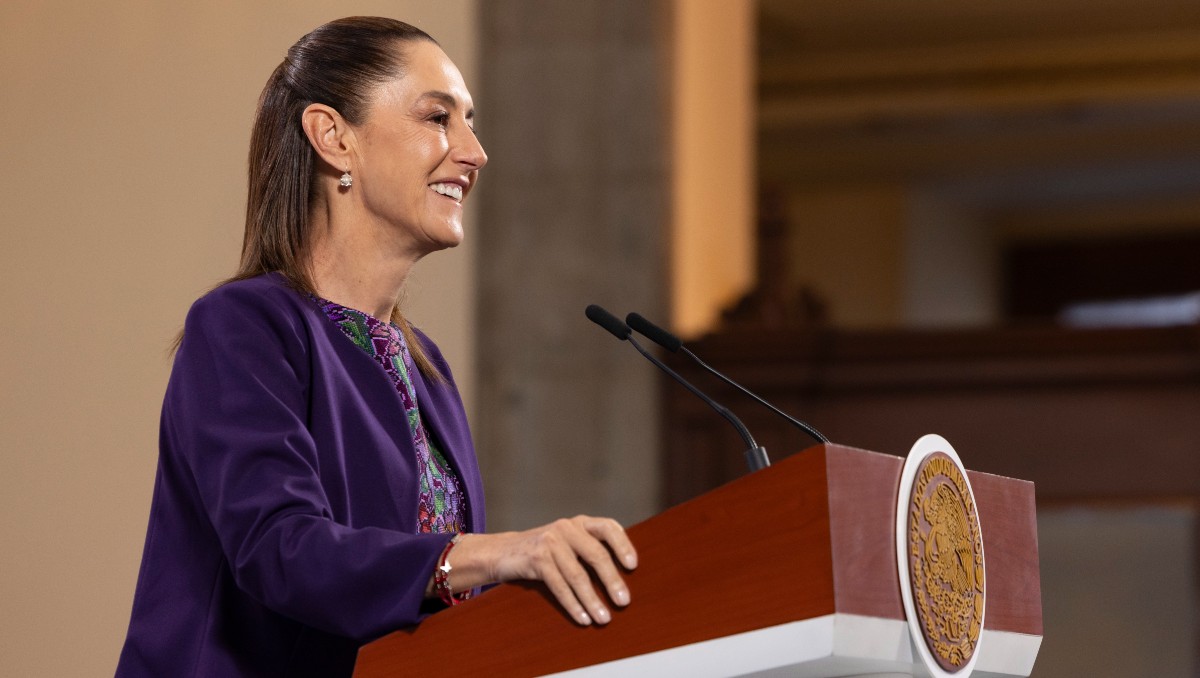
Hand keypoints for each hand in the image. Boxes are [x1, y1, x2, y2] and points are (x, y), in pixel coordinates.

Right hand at [448, 516, 637, 624]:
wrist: (501, 553)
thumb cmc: (543, 552)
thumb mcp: (567, 544)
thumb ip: (589, 550)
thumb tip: (622, 579)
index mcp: (580, 523)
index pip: (608, 527)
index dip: (623, 545)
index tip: (633, 566)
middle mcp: (566, 528)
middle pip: (596, 554)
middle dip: (612, 580)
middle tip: (624, 601)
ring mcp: (550, 541)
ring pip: (577, 574)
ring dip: (592, 600)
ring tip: (604, 618)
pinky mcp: (536, 558)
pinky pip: (559, 585)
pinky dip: (573, 604)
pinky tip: (582, 618)